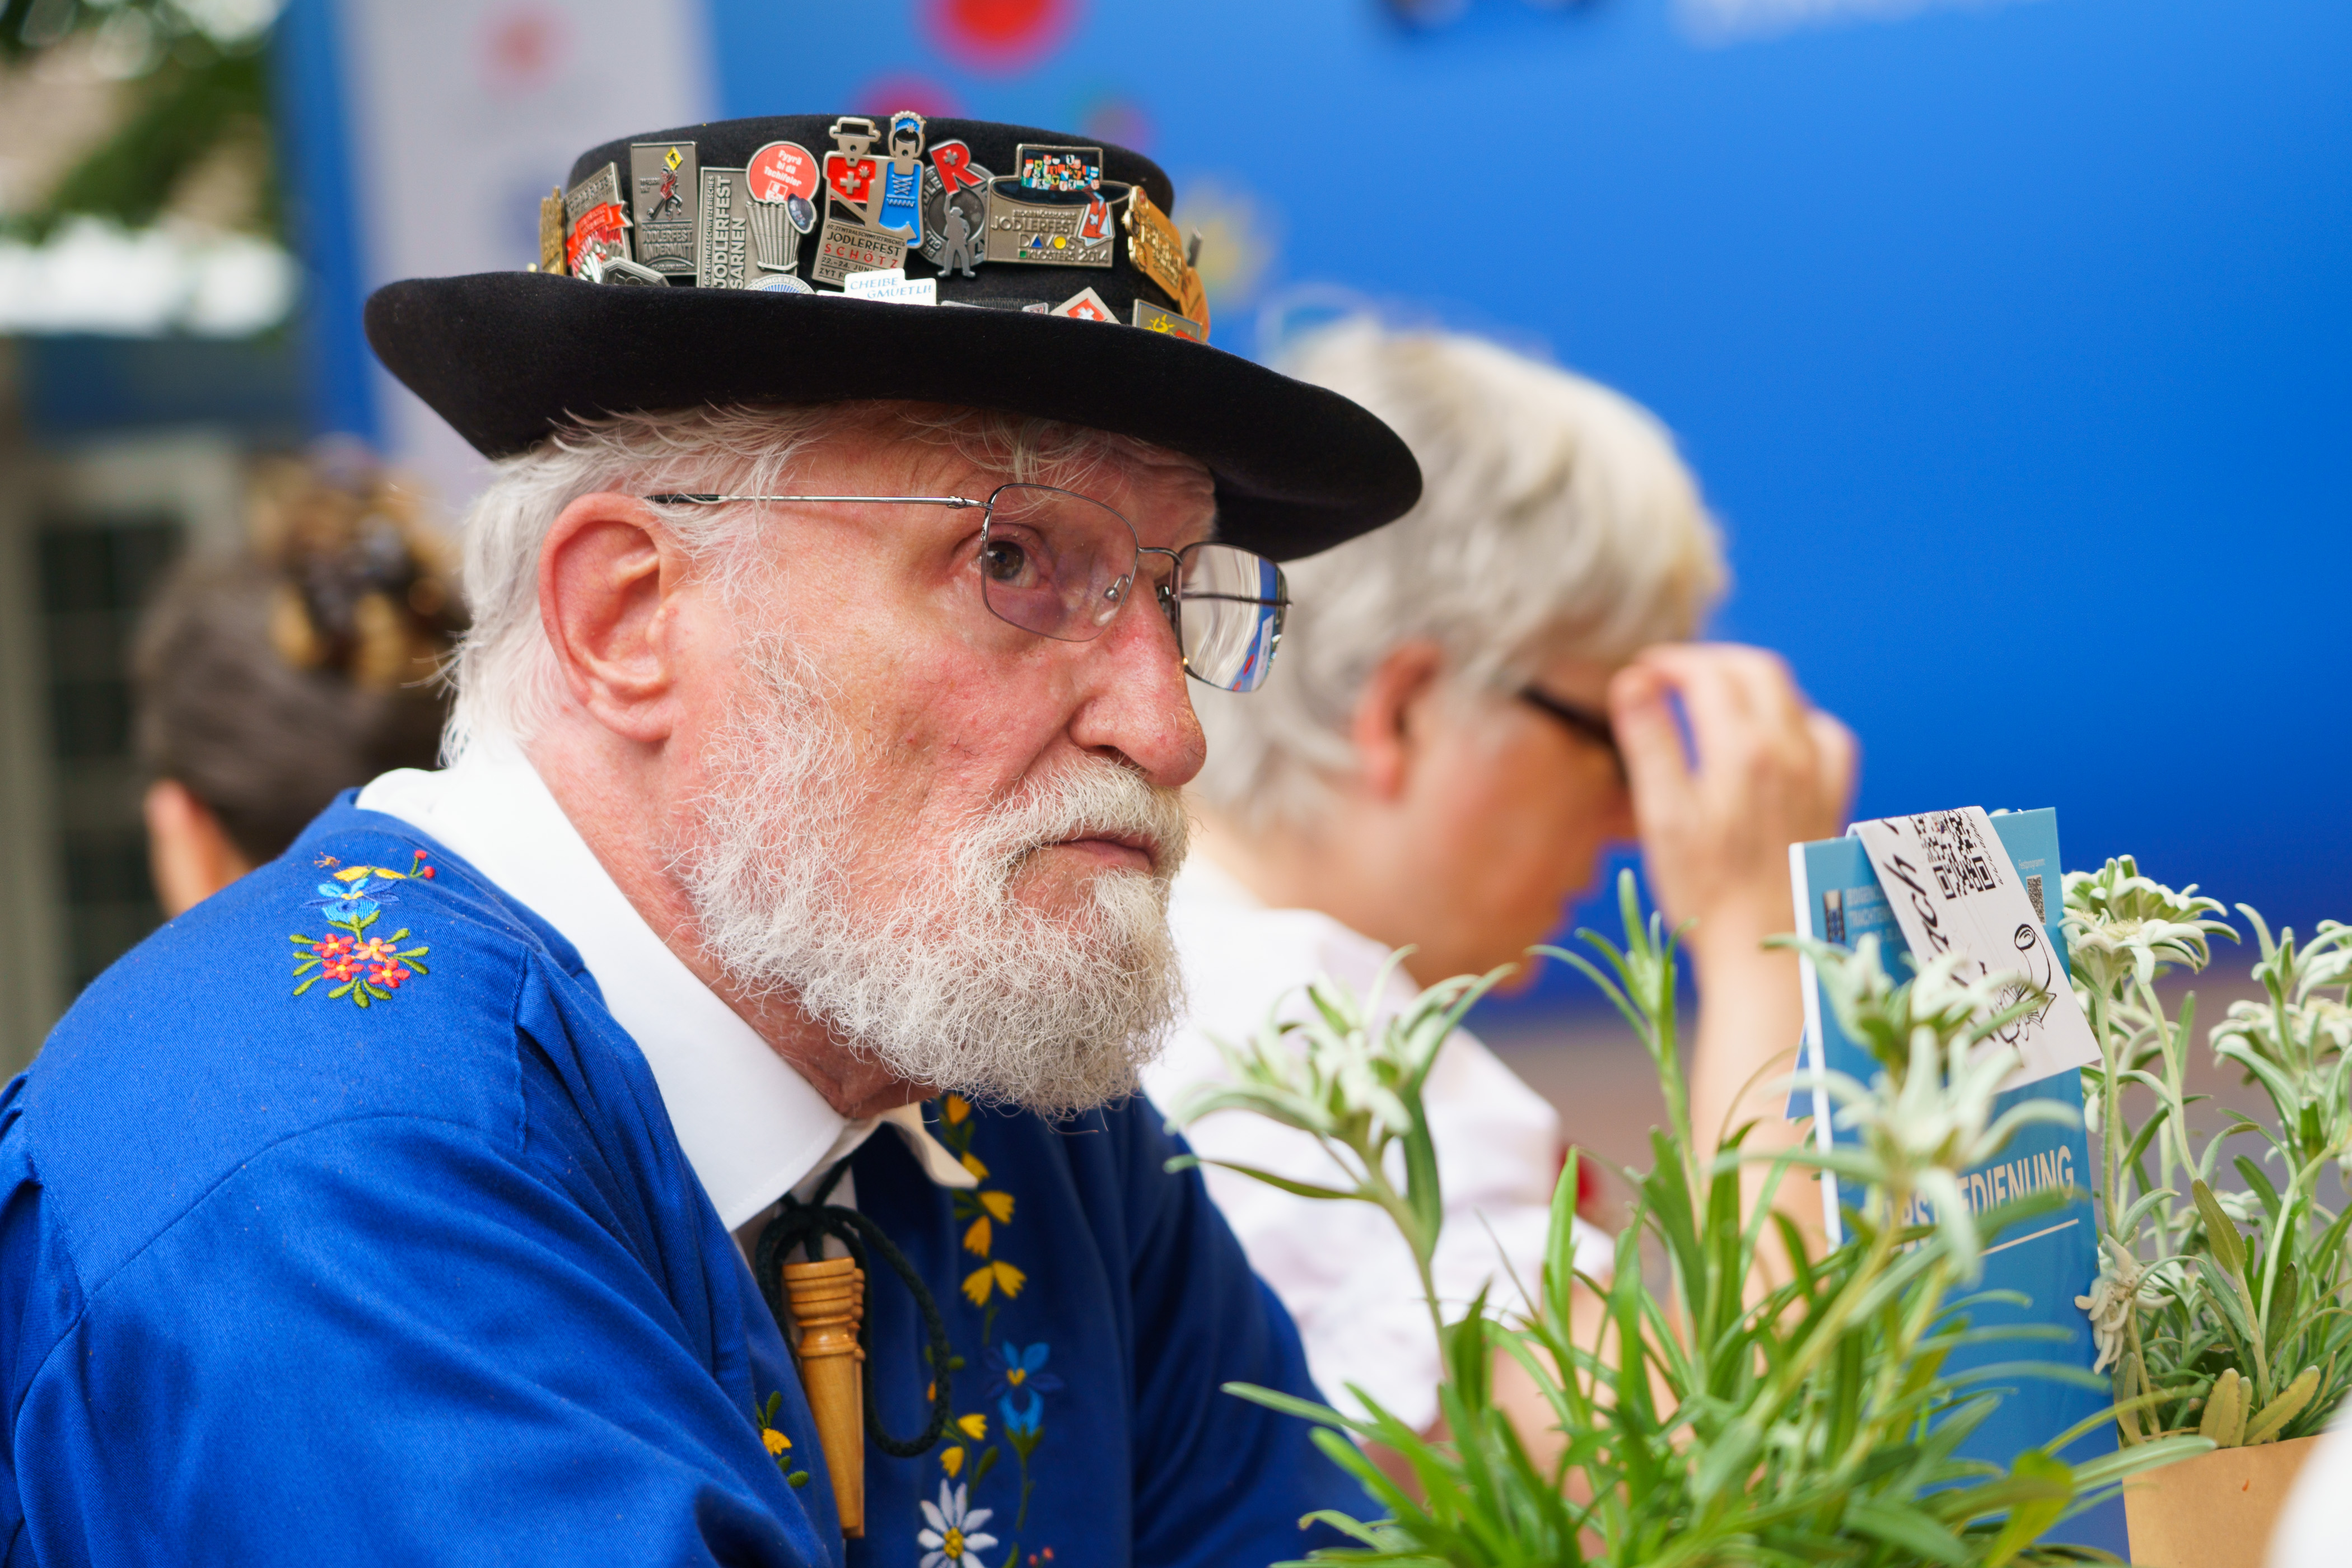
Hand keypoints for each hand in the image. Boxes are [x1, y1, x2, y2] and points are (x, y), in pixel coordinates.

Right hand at [1607, 645, 1857, 969]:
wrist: (1766, 952)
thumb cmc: (1706, 893)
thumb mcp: (1661, 817)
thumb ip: (1648, 742)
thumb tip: (1633, 681)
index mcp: (1742, 750)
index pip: (1707, 675)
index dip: (1670, 662)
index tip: (1641, 671)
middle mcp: (1790, 751)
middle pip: (1757, 670)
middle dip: (1711, 662)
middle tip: (1672, 675)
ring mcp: (1819, 773)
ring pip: (1792, 695)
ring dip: (1751, 683)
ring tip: (1714, 698)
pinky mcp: (1834, 798)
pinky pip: (1828, 734)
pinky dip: (1797, 719)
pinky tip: (1775, 737)